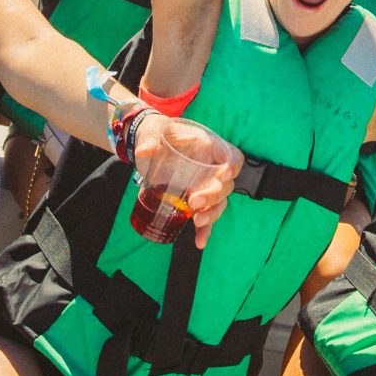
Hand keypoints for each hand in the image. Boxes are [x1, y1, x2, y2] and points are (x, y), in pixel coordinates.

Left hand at [133, 114, 242, 248]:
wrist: (151, 144)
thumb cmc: (158, 134)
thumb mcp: (152, 133)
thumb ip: (148, 141)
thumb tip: (143, 151)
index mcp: (208, 146)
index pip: (230, 154)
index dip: (232, 164)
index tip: (225, 174)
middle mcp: (212, 167)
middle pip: (225, 184)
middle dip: (214, 195)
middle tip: (194, 202)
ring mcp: (206, 185)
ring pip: (219, 202)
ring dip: (212, 214)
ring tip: (198, 223)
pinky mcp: (197, 199)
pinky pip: (206, 216)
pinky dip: (205, 230)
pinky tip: (199, 242)